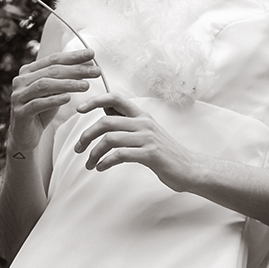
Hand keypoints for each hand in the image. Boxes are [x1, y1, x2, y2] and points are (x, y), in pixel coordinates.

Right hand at [8, 48, 100, 153]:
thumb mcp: (54, 93)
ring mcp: (18, 96)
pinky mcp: (20, 112)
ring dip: (67, 84)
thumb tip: (88, 63)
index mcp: (28, 71)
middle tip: (95, 71)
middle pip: (51, 71)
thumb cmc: (42, 112)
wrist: (26, 137)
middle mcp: (21, 80)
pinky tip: (68, 98)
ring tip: (86, 86)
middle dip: (75, 70)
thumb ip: (65, 79)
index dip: (73, 56)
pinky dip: (54, 100)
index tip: (91, 54)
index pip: (53, 59)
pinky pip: (38, 104)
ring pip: (44, 85)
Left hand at [74, 94, 203, 192]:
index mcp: (141, 115)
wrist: (190, 168)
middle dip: (87, 136)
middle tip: (78, 148)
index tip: (79, 110)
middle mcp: (143, 123)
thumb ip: (128, 123)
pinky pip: (120, 155)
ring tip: (89, 164)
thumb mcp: (146, 133)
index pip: (115, 99)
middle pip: (106, 122)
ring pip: (110, 139)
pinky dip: (105, 162)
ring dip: (94, 153)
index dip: (94, 101)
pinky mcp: (149, 154)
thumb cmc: (165, 153)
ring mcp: (147, 138)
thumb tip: (106, 112)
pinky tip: (101, 168)